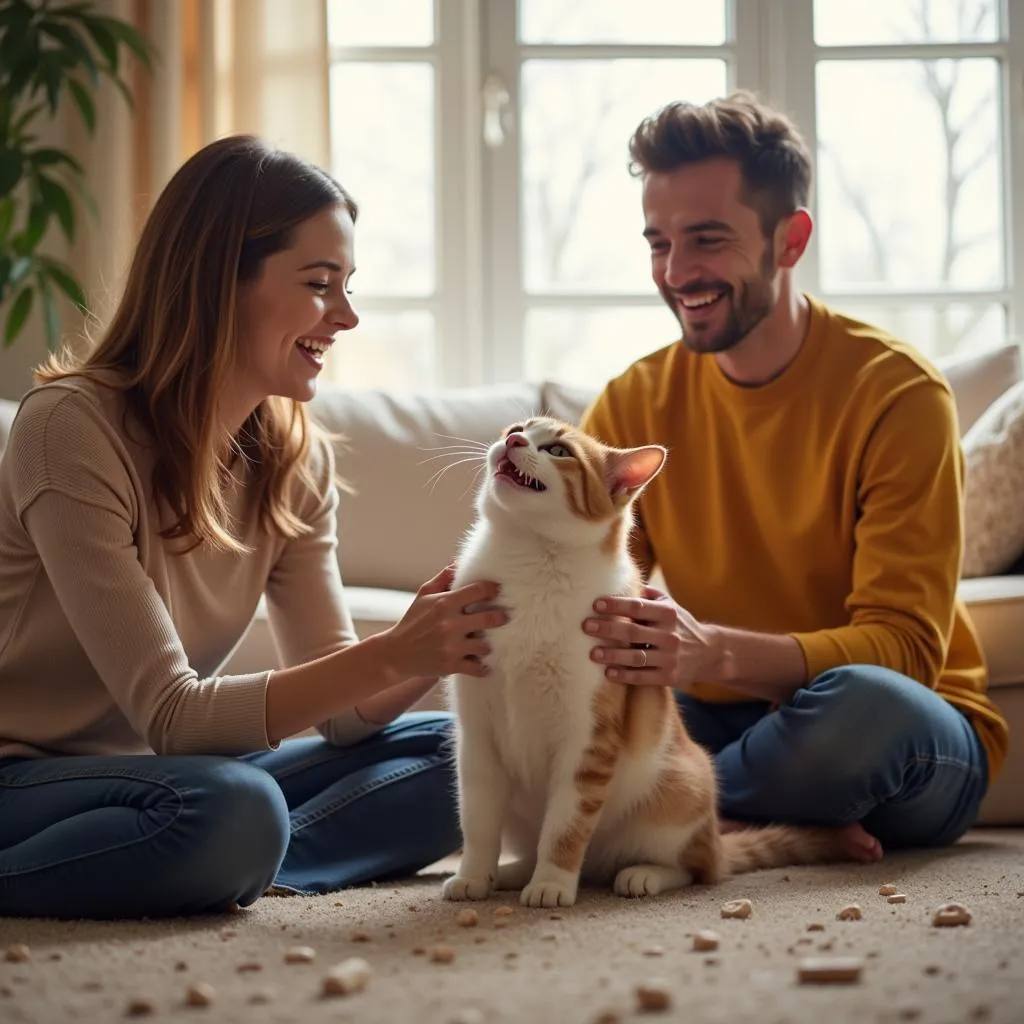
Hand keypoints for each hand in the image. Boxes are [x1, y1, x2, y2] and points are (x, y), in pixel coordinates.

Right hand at [382, 564, 506, 680]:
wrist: (395, 653)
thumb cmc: (413, 621)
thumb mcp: (424, 595)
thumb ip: (444, 577)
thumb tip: (460, 562)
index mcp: (445, 603)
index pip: (480, 590)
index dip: (493, 589)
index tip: (498, 592)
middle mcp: (450, 624)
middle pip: (490, 618)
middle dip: (501, 617)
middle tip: (503, 617)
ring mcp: (451, 646)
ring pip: (487, 645)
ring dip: (491, 643)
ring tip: (490, 640)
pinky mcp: (451, 665)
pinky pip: (478, 668)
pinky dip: (484, 666)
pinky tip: (484, 662)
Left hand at [582, 585, 717, 687]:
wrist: (709, 653)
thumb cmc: (680, 624)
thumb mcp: (670, 605)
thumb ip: (647, 595)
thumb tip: (619, 579)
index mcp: (668, 613)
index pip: (638, 606)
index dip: (616, 605)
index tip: (596, 604)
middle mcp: (670, 634)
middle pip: (633, 631)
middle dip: (607, 629)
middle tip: (586, 626)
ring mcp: (670, 657)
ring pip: (636, 657)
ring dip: (613, 655)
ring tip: (593, 653)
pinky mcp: (669, 676)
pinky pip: (643, 676)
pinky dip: (625, 675)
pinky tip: (609, 673)